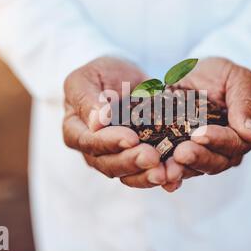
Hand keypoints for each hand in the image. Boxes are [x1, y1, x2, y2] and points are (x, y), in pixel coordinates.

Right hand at [63, 56, 167, 188]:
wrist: (125, 77)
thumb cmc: (100, 74)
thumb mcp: (87, 78)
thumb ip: (88, 100)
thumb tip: (97, 124)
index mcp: (75, 130)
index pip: (89, 142)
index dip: (110, 142)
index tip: (131, 138)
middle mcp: (94, 150)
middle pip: (109, 164)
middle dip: (132, 162)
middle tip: (153, 157)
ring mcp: (116, 157)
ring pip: (129, 174)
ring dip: (147, 176)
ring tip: (166, 173)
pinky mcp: (138, 159)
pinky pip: (147, 172)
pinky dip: (162, 176)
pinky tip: (175, 177)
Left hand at [163, 57, 250, 187]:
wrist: (192, 74)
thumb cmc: (220, 74)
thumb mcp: (238, 78)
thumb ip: (245, 103)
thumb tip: (250, 134)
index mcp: (244, 134)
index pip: (234, 142)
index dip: (217, 140)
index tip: (199, 134)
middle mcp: (226, 151)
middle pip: (215, 161)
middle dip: (197, 157)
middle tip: (181, 153)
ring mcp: (203, 156)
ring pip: (195, 168)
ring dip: (181, 169)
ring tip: (167, 167)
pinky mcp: (181, 157)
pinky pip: (175, 168)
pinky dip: (167, 173)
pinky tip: (158, 176)